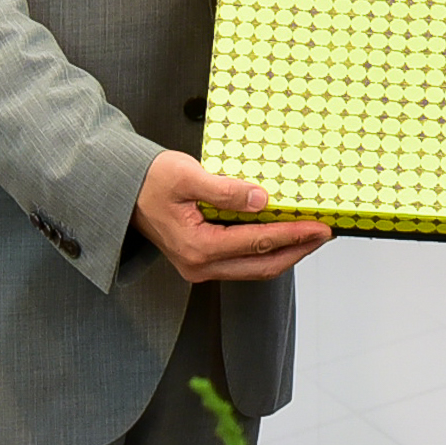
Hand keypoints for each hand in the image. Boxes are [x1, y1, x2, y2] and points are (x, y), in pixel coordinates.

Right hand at [131, 149, 331, 282]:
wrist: (122, 190)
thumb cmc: (149, 180)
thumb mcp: (187, 175)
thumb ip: (225, 191)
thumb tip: (262, 200)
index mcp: (197, 247)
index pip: (258, 243)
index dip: (292, 235)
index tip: (319, 227)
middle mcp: (199, 265)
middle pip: (262, 266)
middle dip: (297, 251)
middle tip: (324, 234)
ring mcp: (199, 267)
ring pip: (253, 269)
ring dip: (284, 253)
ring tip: (309, 236)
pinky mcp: (201, 260)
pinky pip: (241, 262)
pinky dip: (265, 251)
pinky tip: (280, 236)